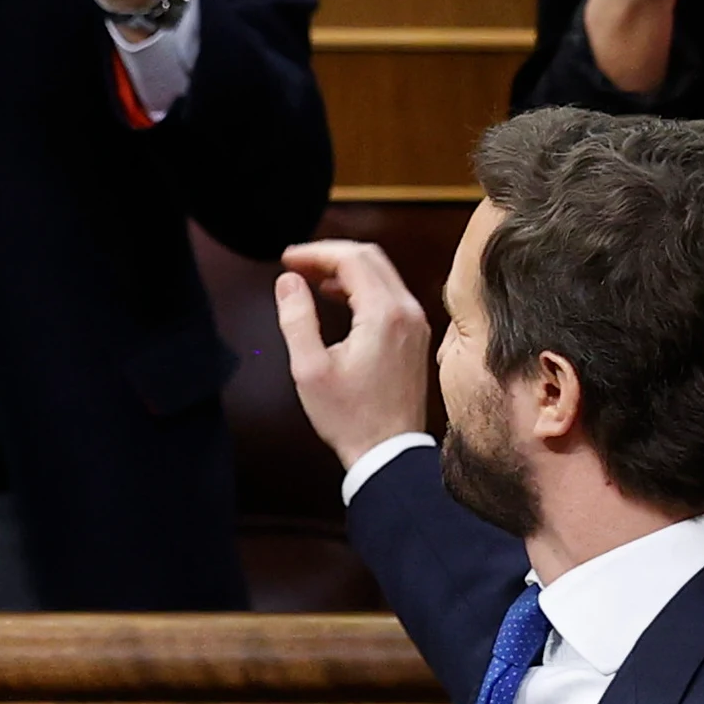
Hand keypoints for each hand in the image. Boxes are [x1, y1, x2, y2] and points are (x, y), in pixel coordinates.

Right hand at [272, 239, 433, 470]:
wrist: (388, 451)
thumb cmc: (350, 417)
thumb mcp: (309, 369)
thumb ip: (297, 318)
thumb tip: (288, 282)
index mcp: (384, 314)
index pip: (351, 258)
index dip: (315, 252)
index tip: (287, 259)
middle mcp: (407, 312)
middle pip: (370, 258)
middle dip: (330, 254)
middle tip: (297, 262)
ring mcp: (416, 323)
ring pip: (382, 273)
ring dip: (346, 269)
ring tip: (312, 278)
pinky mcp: (415, 336)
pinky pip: (390, 294)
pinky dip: (362, 286)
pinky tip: (339, 297)